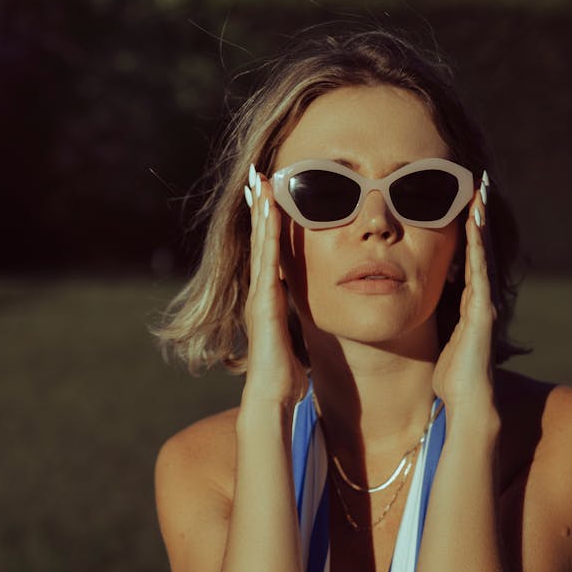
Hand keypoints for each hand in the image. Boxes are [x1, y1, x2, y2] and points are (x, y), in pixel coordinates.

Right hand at [242, 165, 307, 408]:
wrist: (272, 396)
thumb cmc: (286, 375)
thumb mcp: (296, 340)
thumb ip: (299, 325)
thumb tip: (313, 320)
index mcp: (269, 299)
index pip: (268, 253)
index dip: (267, 225)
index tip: (270, 198)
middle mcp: (260, 292)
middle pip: (259, 240)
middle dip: (259, 208)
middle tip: (259, 175)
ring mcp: (260, 295)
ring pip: (260, 243)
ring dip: (261, 211)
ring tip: (261, 181)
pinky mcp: (264, 301)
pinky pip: (268, 260)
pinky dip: (268, 234)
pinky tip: (272, 211)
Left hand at [432, 177, 496, 420]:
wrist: (468, 402)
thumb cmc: (452, 378)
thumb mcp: (440, 342)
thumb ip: (436, 325)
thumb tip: (417, 316)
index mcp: (469, 305)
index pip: (469, 259)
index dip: (469, 231)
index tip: (465, 203)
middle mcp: (481, 300)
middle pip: (480, 249)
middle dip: (480, 217)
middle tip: (478, 184)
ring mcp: (485, 304)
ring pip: (483, 254)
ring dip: (481, 223)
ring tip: (478, 193)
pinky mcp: (483, 313)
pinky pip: (479, 272)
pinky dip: (478, 247)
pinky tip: (474, 225)